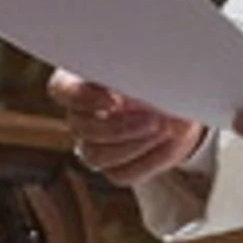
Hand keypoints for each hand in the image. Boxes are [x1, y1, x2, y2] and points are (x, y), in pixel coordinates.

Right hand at [48, 69, 205, 186]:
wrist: (182, 104)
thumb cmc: (162, 76)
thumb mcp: (155, 69)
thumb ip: (142, 75)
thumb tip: (147, 90)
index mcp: (81, 81)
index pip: (60, 89)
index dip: (81, 98)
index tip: (114, 100)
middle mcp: (80, 115)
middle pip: (81, 128)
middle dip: (120, 126)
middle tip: (154, 119)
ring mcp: (92, 145)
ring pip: (95, 156)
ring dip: (134, 144)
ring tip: (165, 129)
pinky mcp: (113, 168)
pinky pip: (120, 173)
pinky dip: (148, 160)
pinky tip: (168, 143)